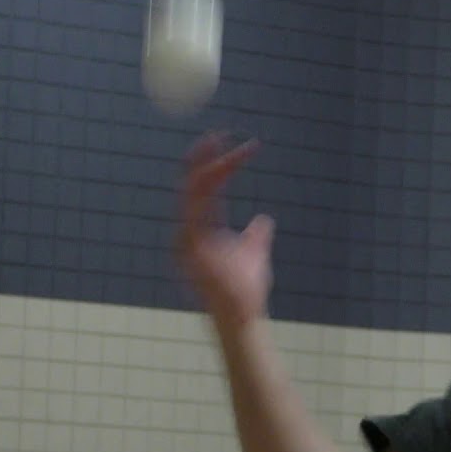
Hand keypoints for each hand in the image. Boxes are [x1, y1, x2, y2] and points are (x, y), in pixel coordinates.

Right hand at [176, 132, 271, 327]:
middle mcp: (190, 232)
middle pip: (191, 187)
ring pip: (192, 194)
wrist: (243, 317)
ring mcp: (188, 242)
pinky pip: (196, 212)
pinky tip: (223, 167)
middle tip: (215, 135)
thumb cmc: (246, 291)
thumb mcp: (254, 254)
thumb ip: (256, 236)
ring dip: (209, 169)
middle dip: (201, 159)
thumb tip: (262, 220)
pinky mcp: (192, 251)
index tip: (227, 144)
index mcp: (203, 230)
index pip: (204, 190)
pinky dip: (208, 188)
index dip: (214, 166)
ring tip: (224, 148)